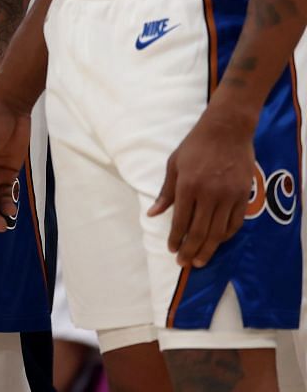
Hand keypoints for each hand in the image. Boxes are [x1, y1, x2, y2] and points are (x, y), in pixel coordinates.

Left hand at [147, 107, 257, 268]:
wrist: (226, 131)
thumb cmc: (195, 145)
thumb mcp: (174, 165)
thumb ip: (166, 192)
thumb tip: (153, 214)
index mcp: (187, 186)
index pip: (181, 221)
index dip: (176, 238)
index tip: (172, 250)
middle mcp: (208, 194)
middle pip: (199, 231)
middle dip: (190, 250)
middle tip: (185, 264)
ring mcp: (228, 196)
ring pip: (218, 231)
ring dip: (208, 249)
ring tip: (200, 261)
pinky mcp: (242, 196)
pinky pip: (235, 222)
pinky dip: (226, 236)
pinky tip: (218, 242)